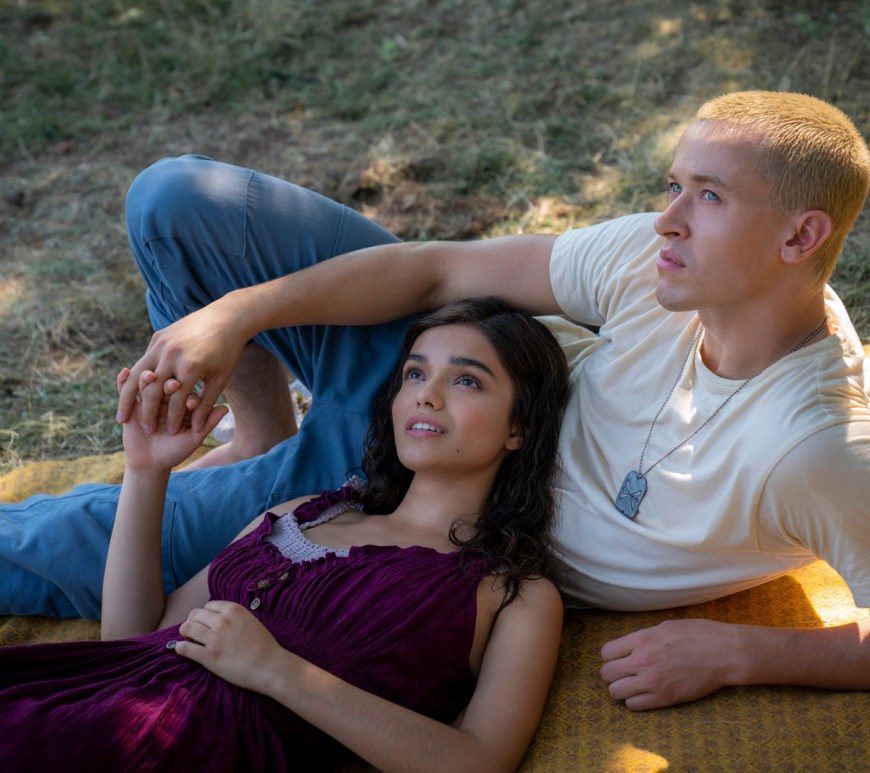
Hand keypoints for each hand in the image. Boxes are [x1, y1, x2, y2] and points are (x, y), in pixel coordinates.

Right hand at [116, 301, 248, 434]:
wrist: (226, 318)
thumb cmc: (227, 353)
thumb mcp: (220, 380)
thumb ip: (207, 404)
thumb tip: (196, 429)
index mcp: (190, 369)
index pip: (176, 402)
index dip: (172, 420)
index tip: (169, 434)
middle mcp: (173, 356)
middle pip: (153, 391)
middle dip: (147, 414)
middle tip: (145, 430)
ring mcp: (162, 344)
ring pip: (138, 376)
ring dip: (127, 398)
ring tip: (122, 418)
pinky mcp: (158, 337)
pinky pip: (141, 361)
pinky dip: (131, 379)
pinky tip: (126, 394)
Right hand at [118, 368, 228, 470]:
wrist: (151, 463)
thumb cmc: (176, 451)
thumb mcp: (194, 438)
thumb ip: (208, 423)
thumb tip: (225, 408)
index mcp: (182, 400)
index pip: (187, 392)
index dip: (190, 395)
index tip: (193, 401)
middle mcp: (166, 396)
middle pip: (166, 383)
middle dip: (170, 384)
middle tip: (174, 384)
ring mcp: (148, 398)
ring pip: (146, 383)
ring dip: (147, 378)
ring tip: (150, 376)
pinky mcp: (131, 403)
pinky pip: (125, 389)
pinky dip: (123, 380)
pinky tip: (124, 372)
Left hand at [174, 600, 284, 693]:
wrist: (269, 666)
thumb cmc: (263, 645)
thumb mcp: (250, 620)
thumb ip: (233, 617)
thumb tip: (217, 618)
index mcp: (233, 610)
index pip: (207, 606)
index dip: (205, 615)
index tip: (207, 624)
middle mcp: (222, 621)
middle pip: (194, 615)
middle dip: (193, 622)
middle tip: (195, 632)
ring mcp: (214, 639)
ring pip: (186, 628)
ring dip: (185, 633)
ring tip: (189, 640)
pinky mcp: (209, 657)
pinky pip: (184, 648)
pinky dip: (180, 648)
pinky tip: (182, 650)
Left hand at [599, 619, 735, 709]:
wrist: (725, 653)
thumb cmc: (698, 635)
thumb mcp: (664, 627)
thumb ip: (643, 638)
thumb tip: (629, 646)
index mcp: (642, 639)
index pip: (606, 652)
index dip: (611, 656)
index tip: (619, 658)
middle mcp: (642, 661)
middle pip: (606, 673)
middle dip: (613, 674)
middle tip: (624, 673)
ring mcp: (652, 681)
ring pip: (616, 692)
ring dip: (622, 689)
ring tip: (633, 686)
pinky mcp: (664, 698)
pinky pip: (633, 706)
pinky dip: (635, 702)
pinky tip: (645, 695)